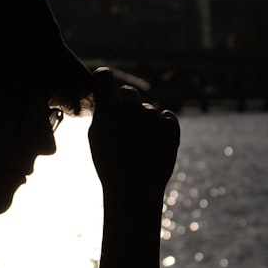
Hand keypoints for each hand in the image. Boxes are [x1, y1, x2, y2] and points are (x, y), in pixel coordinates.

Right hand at [88, 68, 179, 211]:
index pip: (104, 77)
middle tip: (125, 124)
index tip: (104, 80)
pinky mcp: (171, 125)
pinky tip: (154, 145)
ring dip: (144, 122)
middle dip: (126, 103)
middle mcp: (130, 108)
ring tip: (139, 147)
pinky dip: (162, 128)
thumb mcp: (97, 138)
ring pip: (147, 110)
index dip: (103, 77)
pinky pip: (166, 117)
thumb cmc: (111, 166)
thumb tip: (109, 97)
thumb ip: (104, 113)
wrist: (135, 190)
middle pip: (128, 92)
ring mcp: (152, 116)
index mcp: (108, 110)